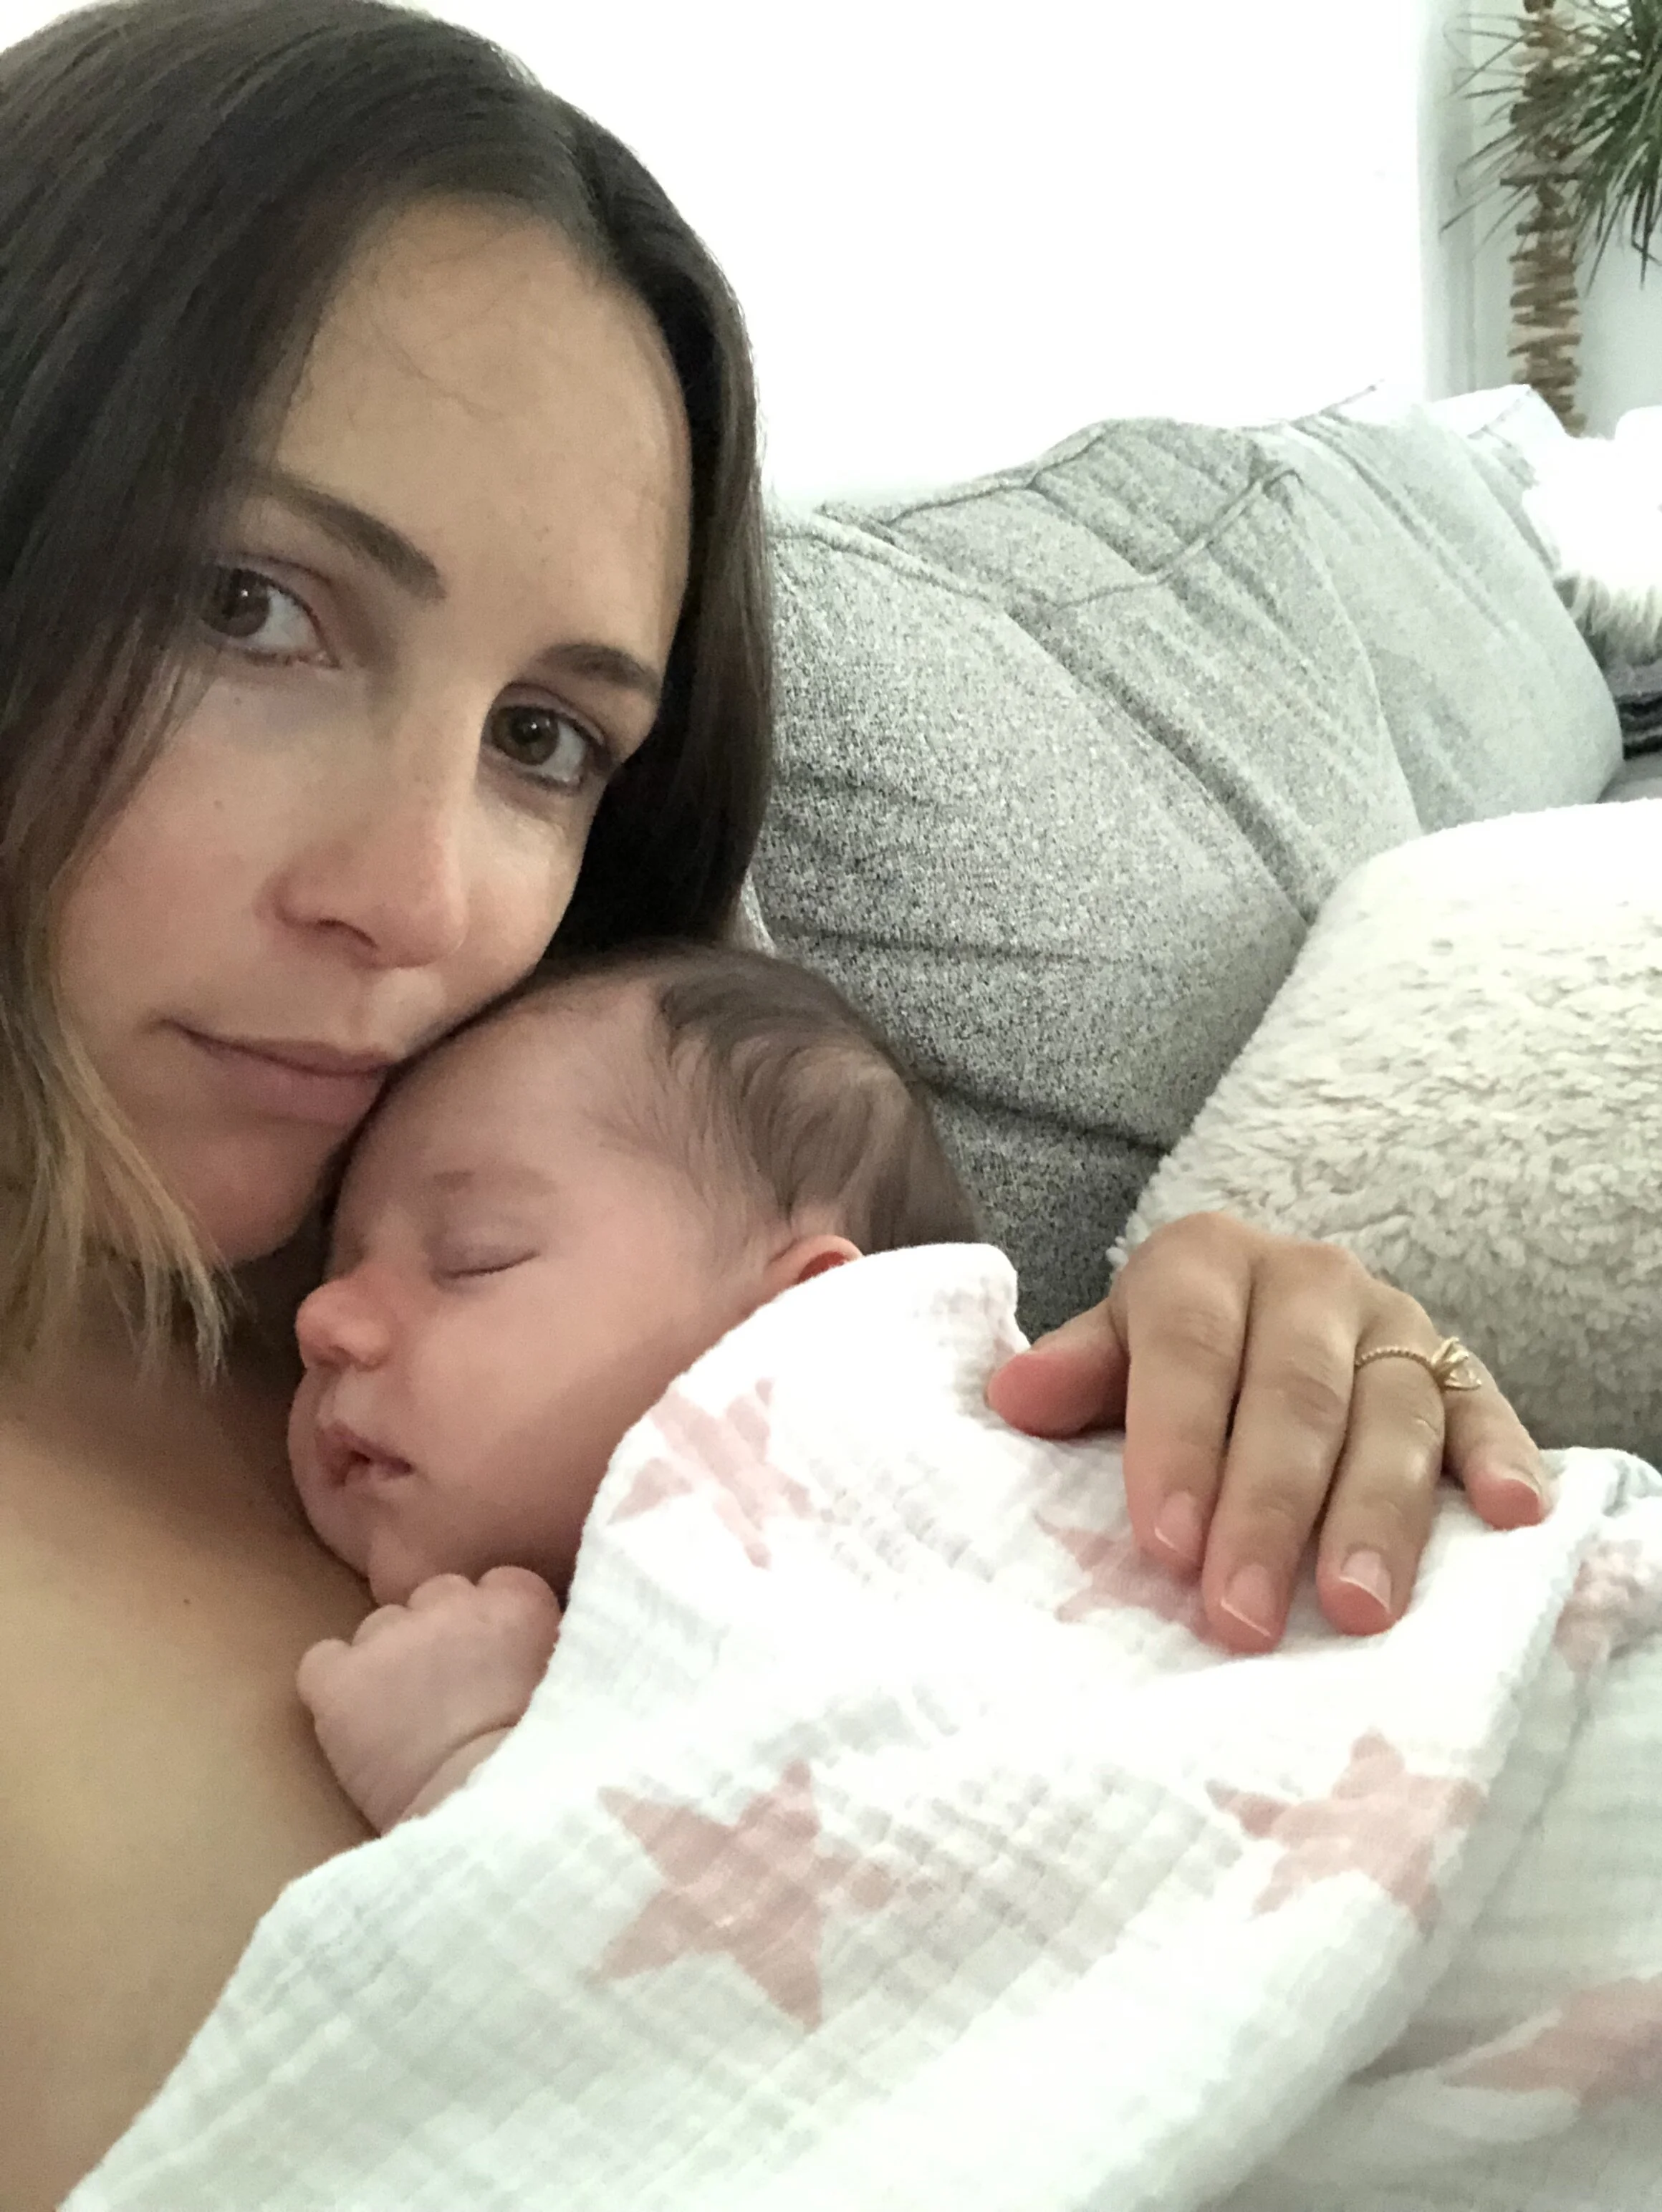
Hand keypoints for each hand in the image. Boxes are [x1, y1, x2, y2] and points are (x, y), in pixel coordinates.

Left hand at [297, 1566, 561, 1831]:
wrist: (494, 1806)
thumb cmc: (544, 1762)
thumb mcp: (567, 1685)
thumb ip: (544, 1650)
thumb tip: (524, 1655)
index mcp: (515, 1600)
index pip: (495, 1586)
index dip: (490, 1627)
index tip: (495, 1664)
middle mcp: (451, 1601)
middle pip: (434, 1598)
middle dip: (438, 1637)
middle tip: (449, 1692)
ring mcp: (390, 1636)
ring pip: (379, 1629)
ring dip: (390, 1662)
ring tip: (403, 1716)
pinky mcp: (340, 1679)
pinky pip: (322, 1663)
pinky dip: (334, 1685)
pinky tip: (353, 1719)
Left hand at [986, 1212, 1545, 1652]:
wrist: (1266, 1306)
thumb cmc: (1175, 1356)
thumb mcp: (1115, 1348)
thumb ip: (1077, 1373)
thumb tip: (1014, 1397)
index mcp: (1205, 1260)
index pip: (1189, 1348)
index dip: (1177, 1447)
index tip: (1165, 1548)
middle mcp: (1308, 1279)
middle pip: (1293, 1395)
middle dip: (1267, 1510)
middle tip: (1244, 1617)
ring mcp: (1394, 1324)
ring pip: (1392, 1415)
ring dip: (1377, 1516)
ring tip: (1358, 1609)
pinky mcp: (1462, 1368)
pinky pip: (1488, 1411)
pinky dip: (1505, 1461)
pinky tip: (1513, 1518)